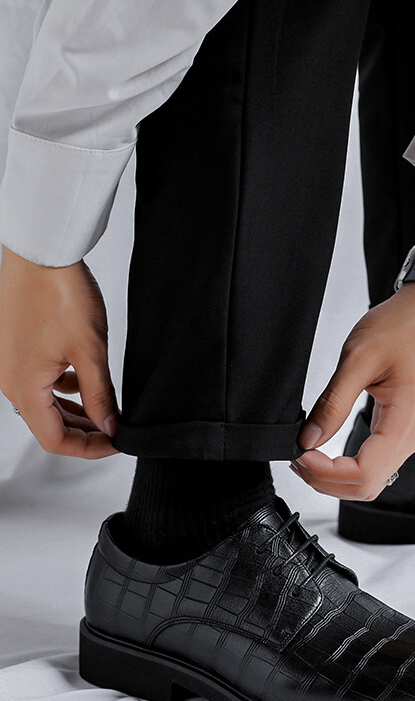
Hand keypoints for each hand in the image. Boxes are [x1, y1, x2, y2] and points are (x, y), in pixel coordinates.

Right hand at [0, 246, 119, 458]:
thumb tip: (109, 427)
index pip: (54, 439)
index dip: (89, 448)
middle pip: (48, 424)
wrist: (42, 252)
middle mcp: (10, 379)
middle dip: (84, 431)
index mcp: (22, 387)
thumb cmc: (60, 295)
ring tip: (106, 408)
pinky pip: (41, 380)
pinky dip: (65, 388)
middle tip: (116, 430)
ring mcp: (11, 362)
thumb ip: (100, 396)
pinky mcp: (18, 347)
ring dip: (76, 410)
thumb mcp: (90, 353)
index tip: (117, 444)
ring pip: (45, 403)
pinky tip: (85, 380)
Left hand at [289, 281, 414, 499]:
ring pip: (371, 481)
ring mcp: (411, 435)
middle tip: (297, 458)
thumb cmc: (403, 327)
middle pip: (366, 486)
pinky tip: (325, 452)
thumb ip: (333, 402)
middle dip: (326, 481)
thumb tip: (308, 438)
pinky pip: (375, 464)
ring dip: (336, 478)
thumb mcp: (359, 357)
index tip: (300, 454)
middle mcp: (414, 436)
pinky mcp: (403, 430)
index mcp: (407, 421)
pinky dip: (347, 467)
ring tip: (307, 456)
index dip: (325, 473)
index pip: (363, 473)